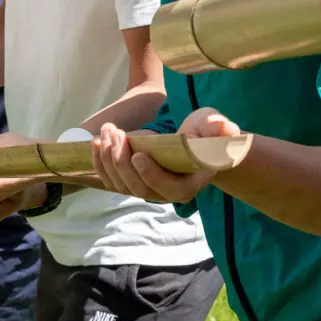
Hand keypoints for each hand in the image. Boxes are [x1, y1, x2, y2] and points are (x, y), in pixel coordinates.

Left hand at [92, 110, 237, 202]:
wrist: (193, 141)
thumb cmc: (207, 135)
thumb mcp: (216, 127)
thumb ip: (220, 129)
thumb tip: (223, 129)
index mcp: (189, 186)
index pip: (169, 189)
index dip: (152, 174)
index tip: (138, 153)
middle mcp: (165, 193)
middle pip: (139, 188)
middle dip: (122, 162)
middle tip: (116, 134)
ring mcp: (145, 188)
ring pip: (120, 184)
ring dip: (108, 159)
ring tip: (107, 132)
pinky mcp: (130, 180)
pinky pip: (110, 178)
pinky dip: (100, 162)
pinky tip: (96, 142)